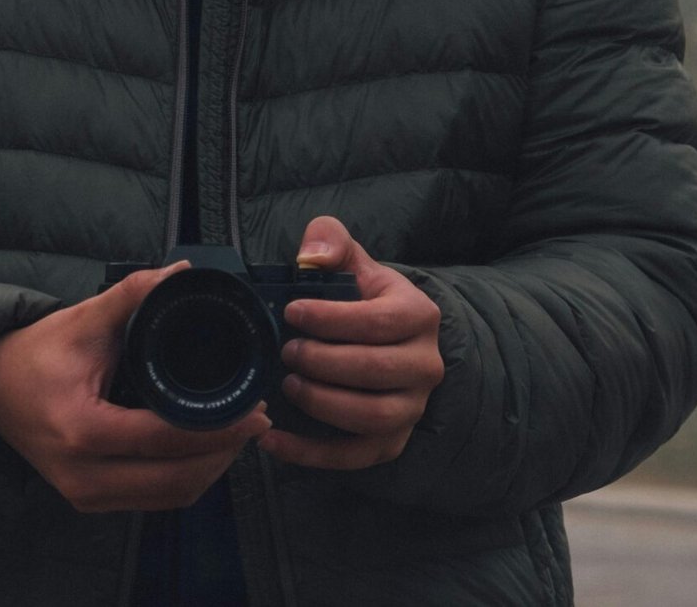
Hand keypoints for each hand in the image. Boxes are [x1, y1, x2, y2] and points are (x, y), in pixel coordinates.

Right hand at [0, 261, 270, 512]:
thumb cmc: (36, 354)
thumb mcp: (82, 320)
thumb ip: (132, 295)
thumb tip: (182, 272)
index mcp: (81, 429)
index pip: (164, 439)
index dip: (218, 428)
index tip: (253, 408)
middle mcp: (82, 473)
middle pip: (175, 478)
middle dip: (224, 452)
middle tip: (256, 420)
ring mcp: (84, 495)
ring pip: (169, 497)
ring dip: (211, 470)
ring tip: (238, 434)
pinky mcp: (89, 501)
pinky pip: (152, 501)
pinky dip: (187, 480)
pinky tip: (208, 453)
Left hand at [259, 216, 443, 469]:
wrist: (390, 340)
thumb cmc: (363, 299)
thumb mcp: (353, 262)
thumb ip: (330, 240)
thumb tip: (310, 256)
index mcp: (418, 315)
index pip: (379, 322)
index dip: (331, 319)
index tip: (291, 312)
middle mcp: (425, 365)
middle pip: (374, 370)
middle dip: (322, 362)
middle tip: (287, 351)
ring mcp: (411, 408)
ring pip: (371, 417)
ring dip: (322, 403)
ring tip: (288, 384)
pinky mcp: (390, 441)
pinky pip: (354, 456)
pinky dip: (309, 454)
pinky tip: (271, 440)